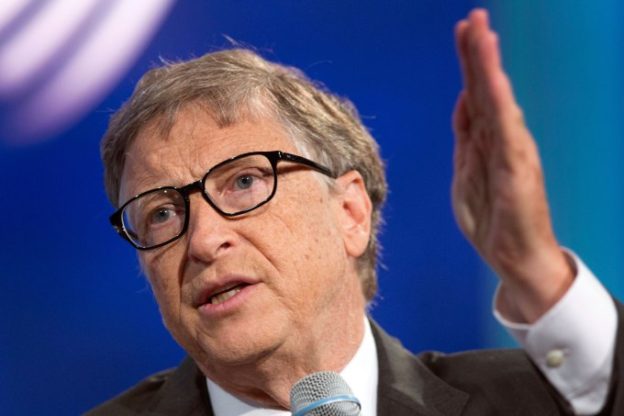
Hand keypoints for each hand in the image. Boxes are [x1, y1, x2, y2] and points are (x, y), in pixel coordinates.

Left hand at [452, 9, 573, 322]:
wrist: (514, 257)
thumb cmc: (492, 217)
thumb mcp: (467, 171)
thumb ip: (466, 136)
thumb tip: (463, 101)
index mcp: (487, 139)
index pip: (477, 94)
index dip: (470, 63)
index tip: (464, 30)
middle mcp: (503, 139)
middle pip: (487, 90)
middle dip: (479, 53)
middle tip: (473, 17)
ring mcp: (512, 152)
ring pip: (497, 103)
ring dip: (488, 69)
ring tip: (482, 35)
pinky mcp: (517, 171)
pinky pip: (506, 132)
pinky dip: (499, 105)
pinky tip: (493, 82)